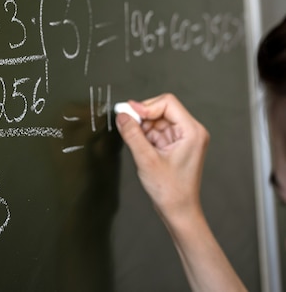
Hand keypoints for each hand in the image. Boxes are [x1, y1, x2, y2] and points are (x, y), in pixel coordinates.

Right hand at [115, 93, 209, 222]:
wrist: (179, 211)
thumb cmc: (171, 191)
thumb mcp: (146, 159)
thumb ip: (132, 134)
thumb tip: (122, 115)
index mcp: (192, 132)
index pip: (167, 103)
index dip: (146, 106)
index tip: (128, 113)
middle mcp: (190, 132)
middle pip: (161, 109)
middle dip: (142, 117)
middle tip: (126, 126)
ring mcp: (183, 138)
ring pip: (156, 120)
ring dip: (142, 128)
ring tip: (136, 144)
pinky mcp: (174, 145)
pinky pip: (156, 131)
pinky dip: (145, 136)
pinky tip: (141, 148)